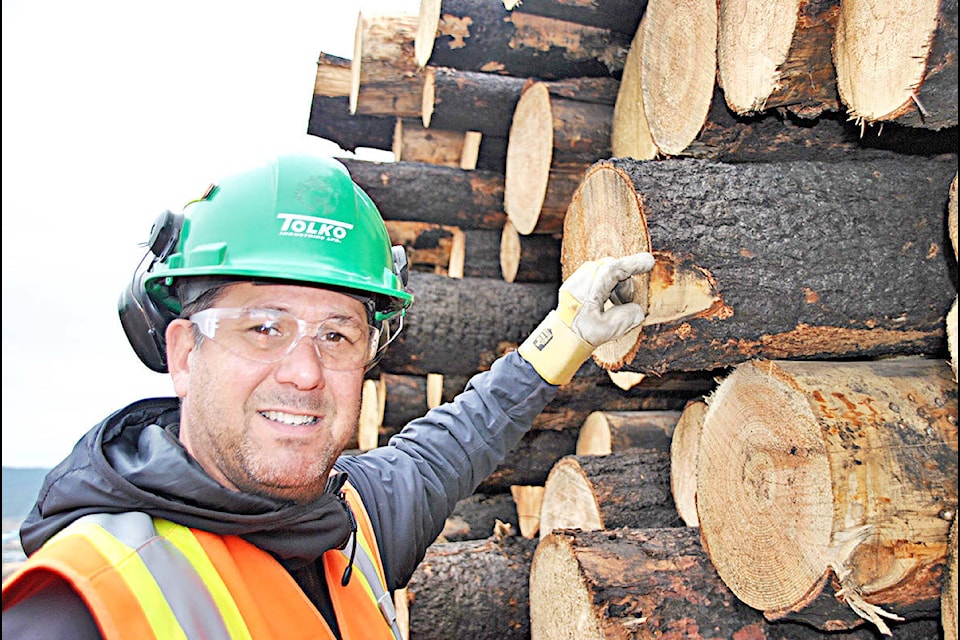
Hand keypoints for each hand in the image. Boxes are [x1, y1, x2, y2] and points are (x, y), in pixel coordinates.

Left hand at [518, 253, 654, 384]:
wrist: (563, 333)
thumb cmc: (583, 331)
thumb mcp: (607, 329)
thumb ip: (626, 317)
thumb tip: (637, 310)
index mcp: (590, 287)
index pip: (615, 269)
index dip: (634, 264)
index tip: (649, 262)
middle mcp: (584, 276)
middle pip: (614, 269)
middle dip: (625, 284)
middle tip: (623, 302)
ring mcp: (580, 275)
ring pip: (609, 271)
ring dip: (617, 286)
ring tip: (614, 305)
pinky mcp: (579, 278)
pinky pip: (601, 274)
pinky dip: (609, 286)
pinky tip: (606, 301)